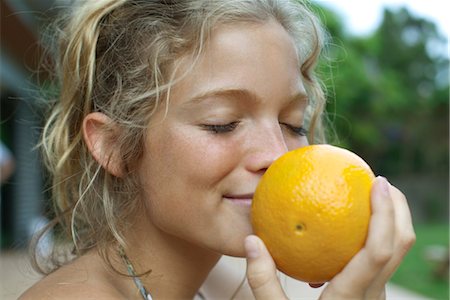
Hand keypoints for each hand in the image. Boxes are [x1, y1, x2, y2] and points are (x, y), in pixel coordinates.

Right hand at [245, 176, 415, 299]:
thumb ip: (263, 281)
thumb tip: (252, 240)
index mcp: (351, 297)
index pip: (379, 250)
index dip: (385, 214)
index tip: (379, 184)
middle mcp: (373, 295)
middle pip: (402, 245)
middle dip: (400, 209)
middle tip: (380, 181)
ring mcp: (376, 296)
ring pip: (398, 252)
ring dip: (393, 220)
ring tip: (372, 197)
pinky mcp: (372, 296)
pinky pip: (382, 258)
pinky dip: (380, 234)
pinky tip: (354, 226)